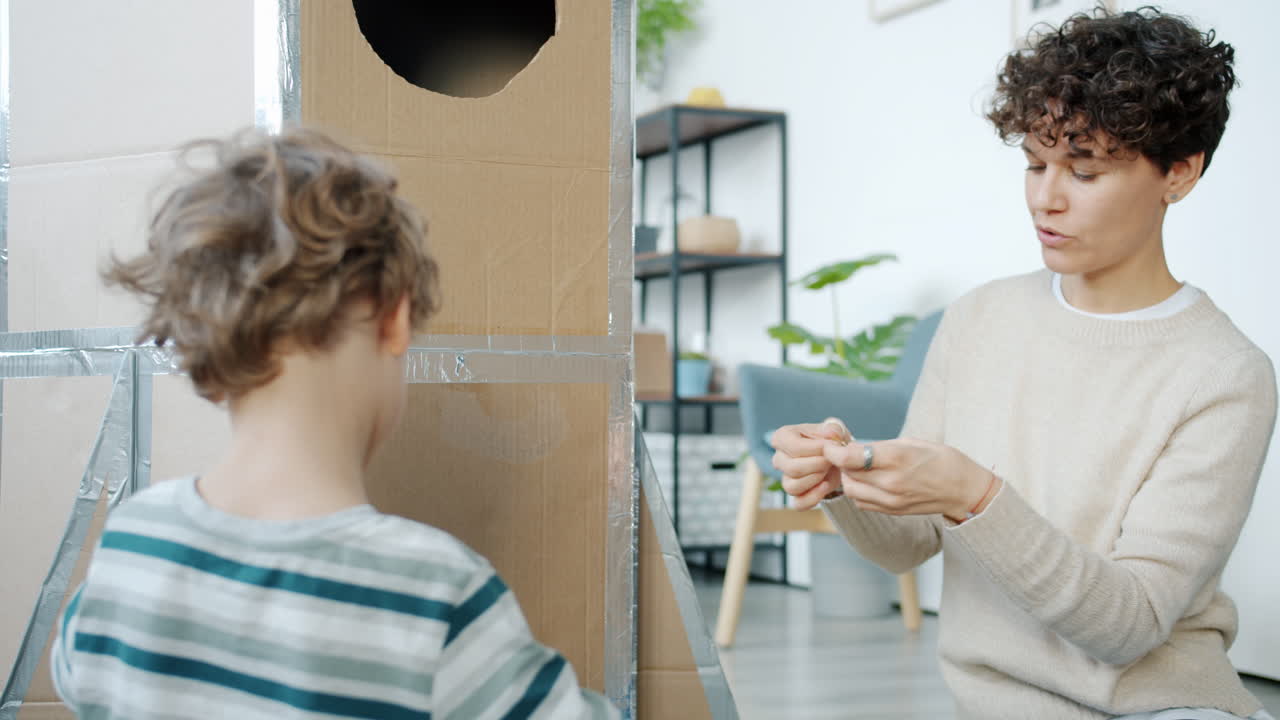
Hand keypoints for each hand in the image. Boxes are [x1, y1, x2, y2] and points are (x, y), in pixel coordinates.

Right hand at [771, 419, 850, 510]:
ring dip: (816, 480)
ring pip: (792, 487)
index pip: (794, 447)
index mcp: (783, 437)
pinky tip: (826, 486)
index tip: (833, 446)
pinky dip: (814, 498)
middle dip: (818, 465)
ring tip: (830, 470)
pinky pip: (799, 503)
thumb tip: (829, 432)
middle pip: (792, 468)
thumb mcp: (835, 429)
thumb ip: (833, 429)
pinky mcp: (795, 495)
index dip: (816, 449)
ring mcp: (785, 478)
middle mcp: (779, 459)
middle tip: (832, 460)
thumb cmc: (831, 442)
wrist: (838, 459)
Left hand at [822, 437, 998, 521]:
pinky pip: (863, 503)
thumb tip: (855, 448)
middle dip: (841, 464)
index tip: (832, 445)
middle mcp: (891, 483)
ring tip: (857, 468)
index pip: (850, 458)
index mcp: (896, 459)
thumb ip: (880, 447)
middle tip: (846, 454)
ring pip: (852, 492)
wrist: (964, 489)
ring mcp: (891, 501)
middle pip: (847, 475)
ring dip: (848, 479)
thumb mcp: (911, 442)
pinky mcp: (893, 511)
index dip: (835, 451)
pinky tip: (868, 482)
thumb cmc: (941, 459)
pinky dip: (858, 492)